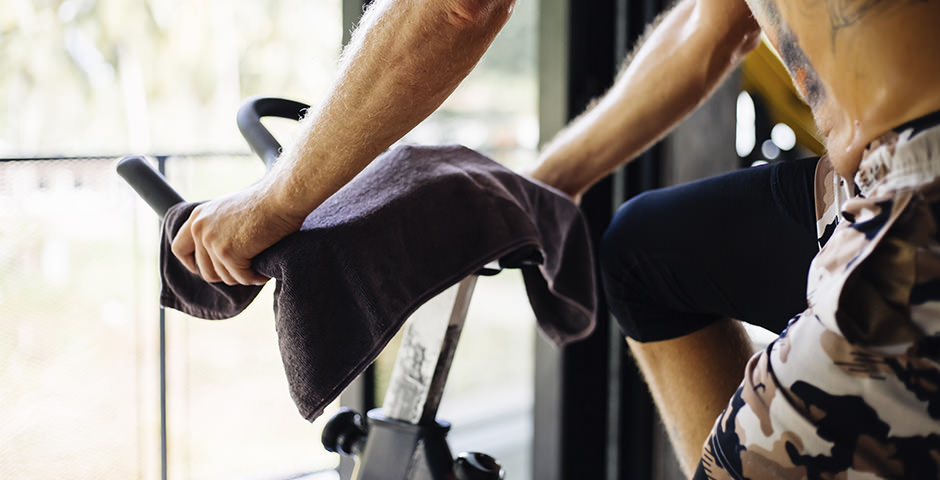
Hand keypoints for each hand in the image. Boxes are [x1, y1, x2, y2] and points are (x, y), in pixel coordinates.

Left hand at [170, 181, 305, 285]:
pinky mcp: (228, 253)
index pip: (179, 249)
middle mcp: (199, 229)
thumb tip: (217, 254)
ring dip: (244, 276)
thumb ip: (216, 228)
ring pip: (225, 277)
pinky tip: (264, 271)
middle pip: (205, 271)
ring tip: (259, 268)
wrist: (280, 197)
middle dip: (226, 274)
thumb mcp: (229, 211)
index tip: (207, 270)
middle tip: (245, 270)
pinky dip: (255, 277)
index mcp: (197, 217)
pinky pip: (242, 278)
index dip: (192, 264)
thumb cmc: (264, 203)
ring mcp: (212, 241)